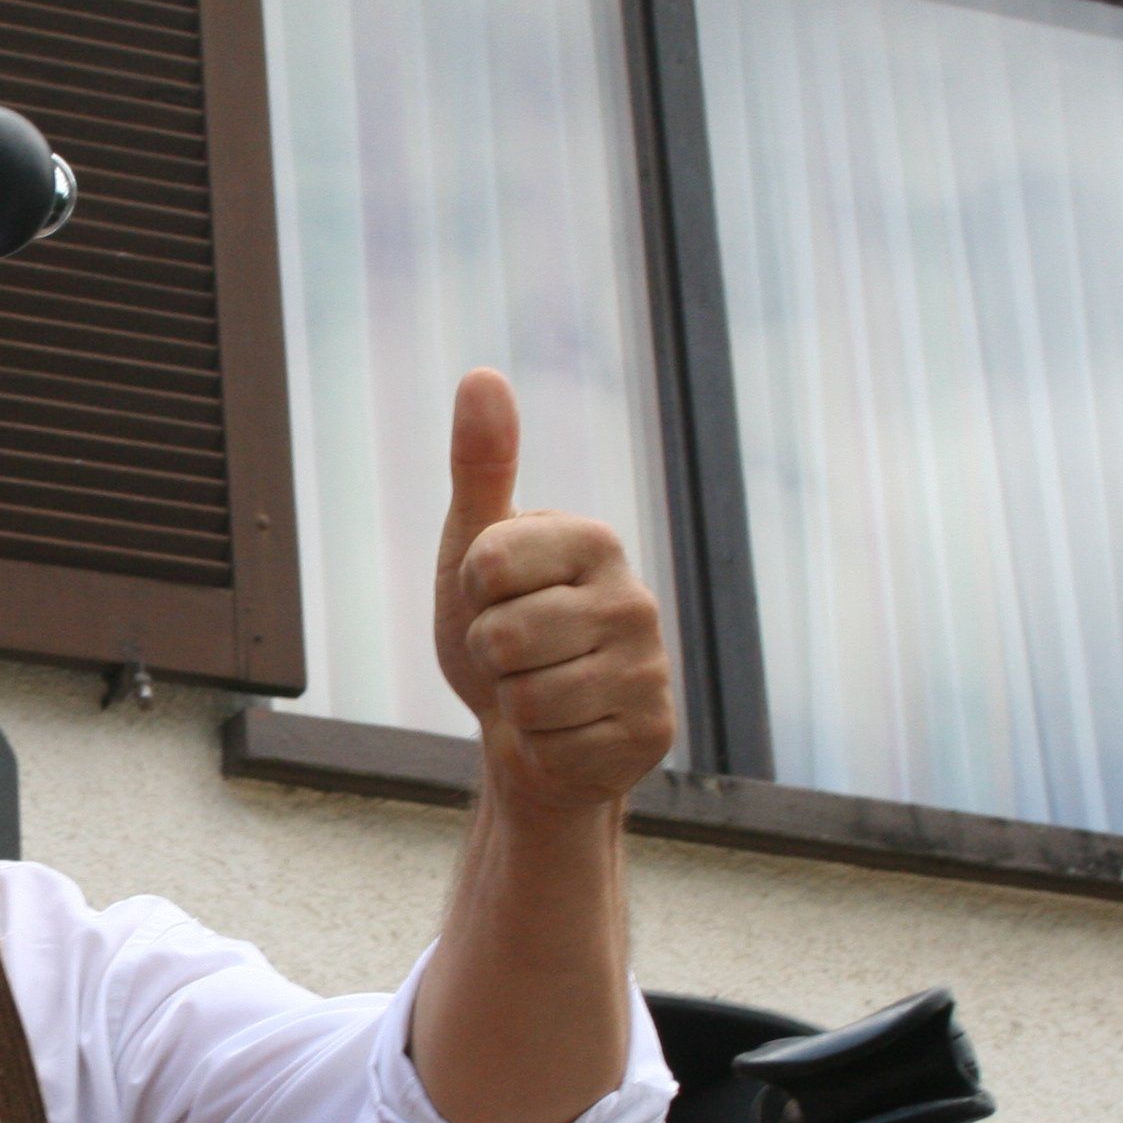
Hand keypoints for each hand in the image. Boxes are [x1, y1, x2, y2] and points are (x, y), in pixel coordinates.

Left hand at [433, 369, 674, 813]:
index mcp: (592, 540)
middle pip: (503, 638)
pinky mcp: (651, 734)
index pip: (487, 562)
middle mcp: (633, 598)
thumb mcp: (474, 547)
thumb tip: (482, 374)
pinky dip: (542, 748)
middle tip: (513, 656)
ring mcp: (649, 670)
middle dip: (487, 657)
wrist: (529, 728)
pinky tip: (564, 731)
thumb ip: (480, 465)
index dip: (470, 591)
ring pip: (528, 700)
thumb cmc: (500, 625)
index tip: (492, 595)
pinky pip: (555, 749)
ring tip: (537, 690)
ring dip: (513, 706)